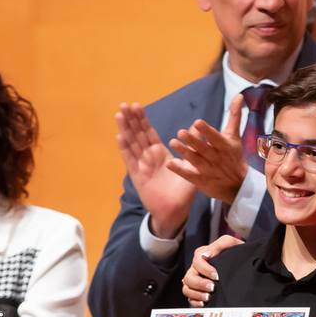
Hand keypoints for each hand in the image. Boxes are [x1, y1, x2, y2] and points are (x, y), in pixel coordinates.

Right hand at [116, 104, 195, 238]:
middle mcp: (149, 158)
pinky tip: (120, 136)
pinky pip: (130, 160)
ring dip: (125, 129)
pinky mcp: (137, 176)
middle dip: (131, 120)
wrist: (175, 212)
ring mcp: (142, 166)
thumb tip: (196, 129)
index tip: (137, 105)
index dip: (142, 120)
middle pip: (138, 135)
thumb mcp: (191, 167)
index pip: (149, 133)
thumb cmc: (183, 192)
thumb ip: (192, 148)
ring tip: (119, 114)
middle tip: (124, 104)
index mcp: (160, 154)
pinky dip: (125, 149)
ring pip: (131, 144)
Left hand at [165, 92, 248, 205]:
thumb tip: (239, 95)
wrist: (238, 186)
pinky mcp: (201, 181)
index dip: (206, 131)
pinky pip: (189, 175)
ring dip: (184, 152)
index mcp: (224, 145)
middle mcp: (216, 157)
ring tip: (173, 143)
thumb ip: (234, 116)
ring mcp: (208, 170)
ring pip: (195, 160)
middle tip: (180, 132)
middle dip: (193, 141)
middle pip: (203, 148)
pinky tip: (170, 164)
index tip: (197, 122)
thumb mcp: (234, 136)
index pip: (215, 137)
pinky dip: (180, 170)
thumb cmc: (234, 156)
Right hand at [181, 234, 241, 305]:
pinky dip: (195, 302)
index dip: (205, 269)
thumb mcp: (231, 243)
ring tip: (208, 297)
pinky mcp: (198, 293)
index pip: (196, 261)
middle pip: (189, 277)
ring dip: (196, 294)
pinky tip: (205, 303)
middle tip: (213, 287)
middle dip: (200, 284)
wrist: (242, 264)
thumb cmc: (235, 252)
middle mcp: (196, 269)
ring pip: (187, 289)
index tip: (217, 275)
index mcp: (202, 256)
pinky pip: (190, 299)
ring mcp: (196, 281)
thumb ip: (221, 244)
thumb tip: (207, 255)